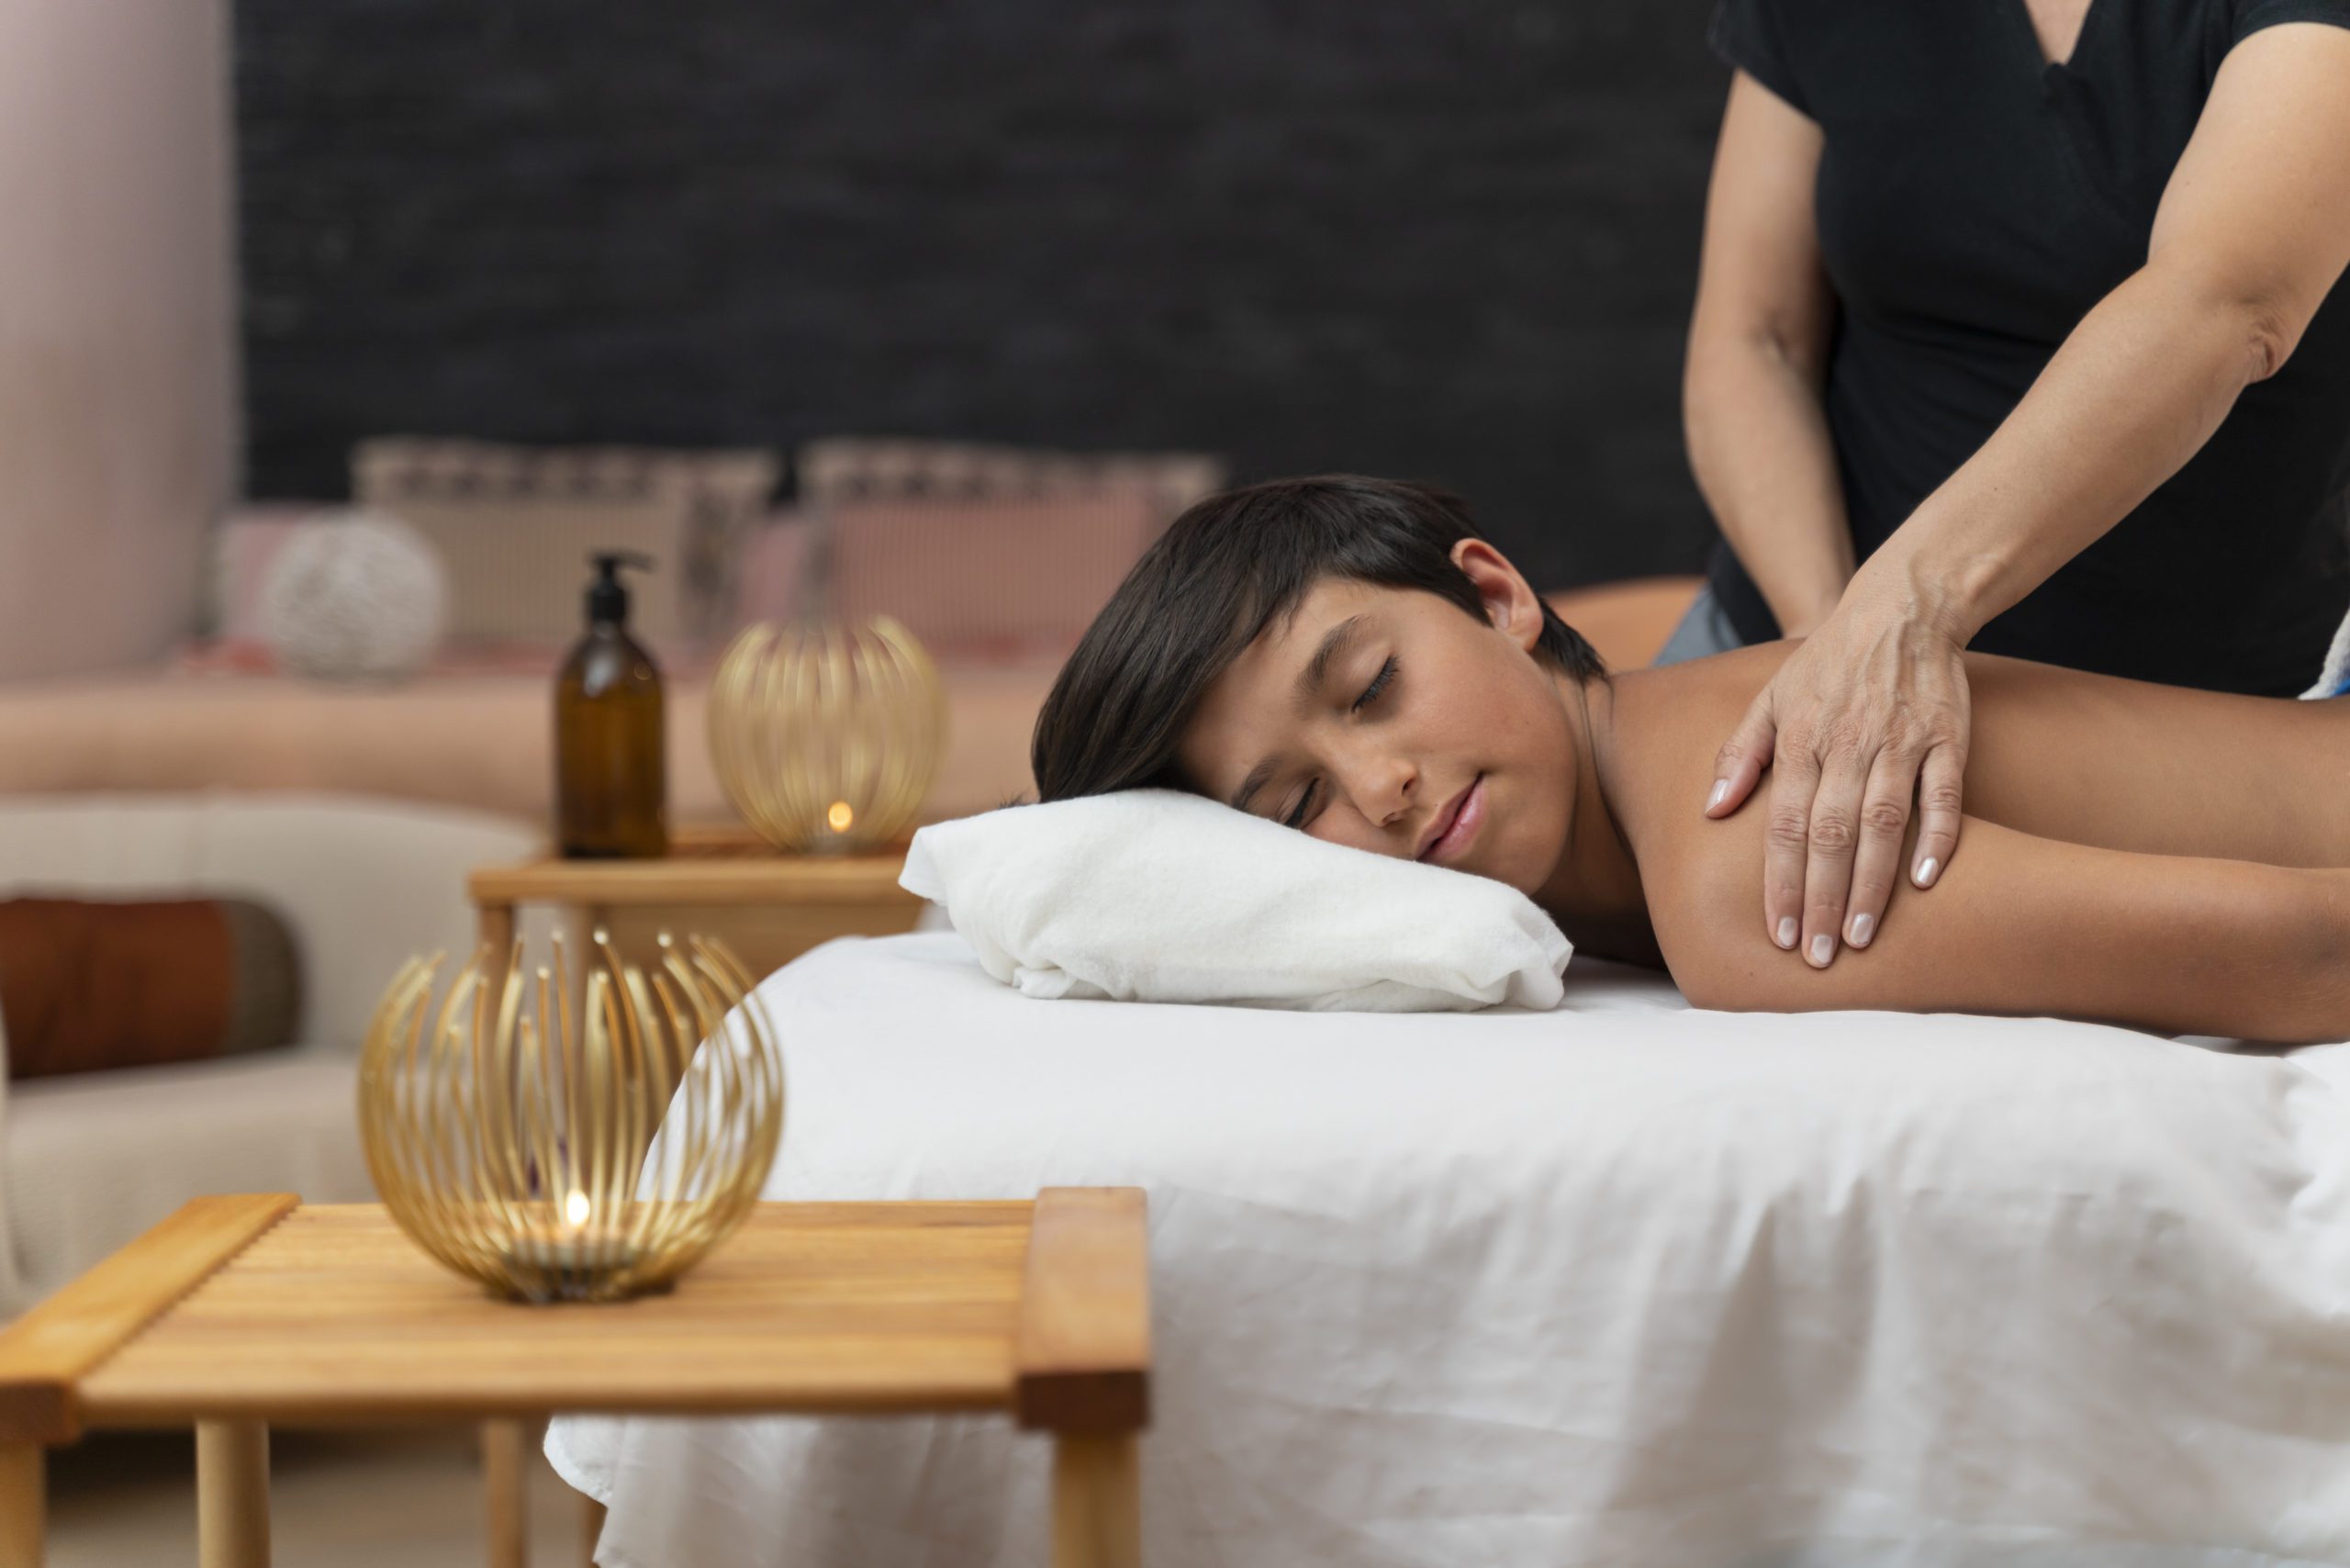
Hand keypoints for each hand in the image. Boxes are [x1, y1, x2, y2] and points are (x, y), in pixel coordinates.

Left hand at [1702, 583, 1971, 966]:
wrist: (1901, 610)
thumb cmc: (1826, 664)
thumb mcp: (1770, 698)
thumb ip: (1740, 755)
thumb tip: (1710, 811)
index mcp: (1800, 740)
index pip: (1784, 825)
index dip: (1779, 882)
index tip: (1778, 933)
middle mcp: (1847, 744)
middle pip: (1830, 834)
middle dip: (1821, 899)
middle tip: (1818, 956)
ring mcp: (1900, 742)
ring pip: (1883, 822)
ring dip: (1872, 884)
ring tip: (1863, 937)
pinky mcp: (1947, 738)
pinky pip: (1943, 794)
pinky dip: (1938, 837)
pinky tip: (1928, 881)